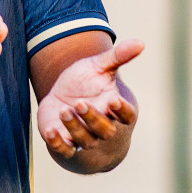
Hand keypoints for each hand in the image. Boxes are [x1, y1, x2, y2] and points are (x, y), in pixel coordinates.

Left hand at [37, 39, 143, 160]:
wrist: (66, 102)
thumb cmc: (88, 84)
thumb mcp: (101, 68)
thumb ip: (118, 57)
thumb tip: (141, 42)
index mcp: (117, 110)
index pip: (126, 115)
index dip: (122, 110)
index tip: (114, 99)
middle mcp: (104, 128)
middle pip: (105, 130)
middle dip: (93, 118)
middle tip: (80, 103)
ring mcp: (85, 139)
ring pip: (85, 140)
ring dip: (75, 128)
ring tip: (64, 111)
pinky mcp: (66, 145)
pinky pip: (64, 150)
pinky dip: (58, 144)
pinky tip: (50, 131)